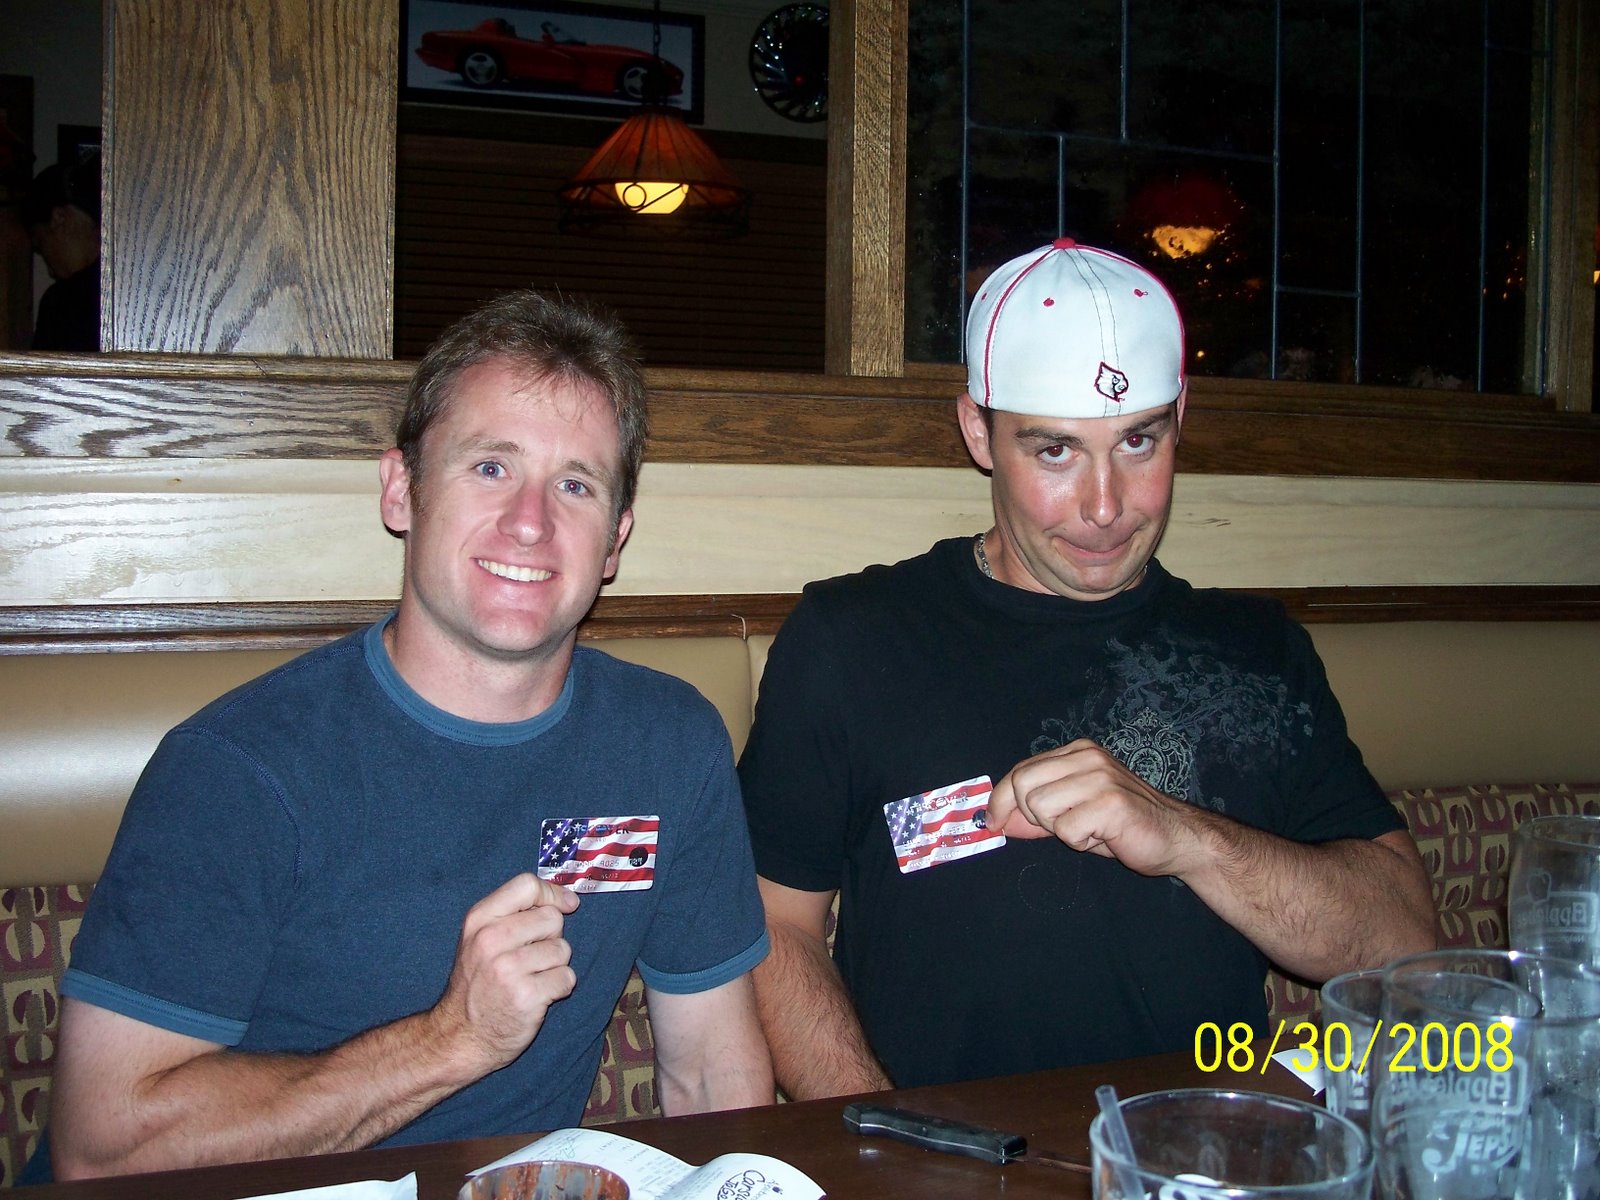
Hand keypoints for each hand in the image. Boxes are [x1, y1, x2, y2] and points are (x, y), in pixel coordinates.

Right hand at [432, 873, 579, 1072]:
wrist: (460, 1036)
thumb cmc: (477, 984)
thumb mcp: (478, 939)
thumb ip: (514, 914)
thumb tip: (568, 900)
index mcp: (479, 920)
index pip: (527, 885)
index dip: (552, 893)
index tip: (566, 906)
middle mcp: (490, 940)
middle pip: (552, 918)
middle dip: (551, 937)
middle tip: (530, 959)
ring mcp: (508, 969)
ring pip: (563, 949)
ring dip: (555, 965)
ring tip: (531, 978)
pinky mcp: (527, 996)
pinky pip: (567, 978)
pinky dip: (559, 988)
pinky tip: (538, 996)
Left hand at [986, 739, 1204, 877]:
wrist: (1178, 837)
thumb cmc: (1124, 826)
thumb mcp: (1073, 814)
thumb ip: (1036, 813)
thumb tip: (996, 820)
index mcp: (1077, 752)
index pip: (1020, 770)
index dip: (1000, 800)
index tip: (993, 822)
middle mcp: (1087, 757)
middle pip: (1023, 786)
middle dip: (1031, 817)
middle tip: (1062, 828)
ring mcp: (1100, 777)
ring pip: (1040, 808)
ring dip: (1060, 831)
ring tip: (1090, 829)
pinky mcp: (1111, 803)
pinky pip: (1067, 830)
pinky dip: (1080, 842)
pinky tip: (1104, 837)